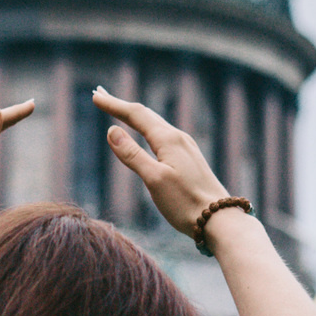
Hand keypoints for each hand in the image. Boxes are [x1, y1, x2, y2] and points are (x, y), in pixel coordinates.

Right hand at [90, 87, 239, 239]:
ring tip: (119, 110)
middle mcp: (179, 138)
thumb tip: (112, 131)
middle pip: (146, 115)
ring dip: (135, 116)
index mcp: (169, 140)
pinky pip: (163, 136)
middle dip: (122, 106)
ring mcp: (186, 148)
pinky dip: (147, 129)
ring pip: (156, 124)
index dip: (113, 105)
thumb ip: (132, 155)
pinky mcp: (189, 159)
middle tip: (101, 96)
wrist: (219, 220)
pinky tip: (146, 134)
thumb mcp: (153, 180)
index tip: (95, 96)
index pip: (136, 115)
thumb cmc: (185, 203)